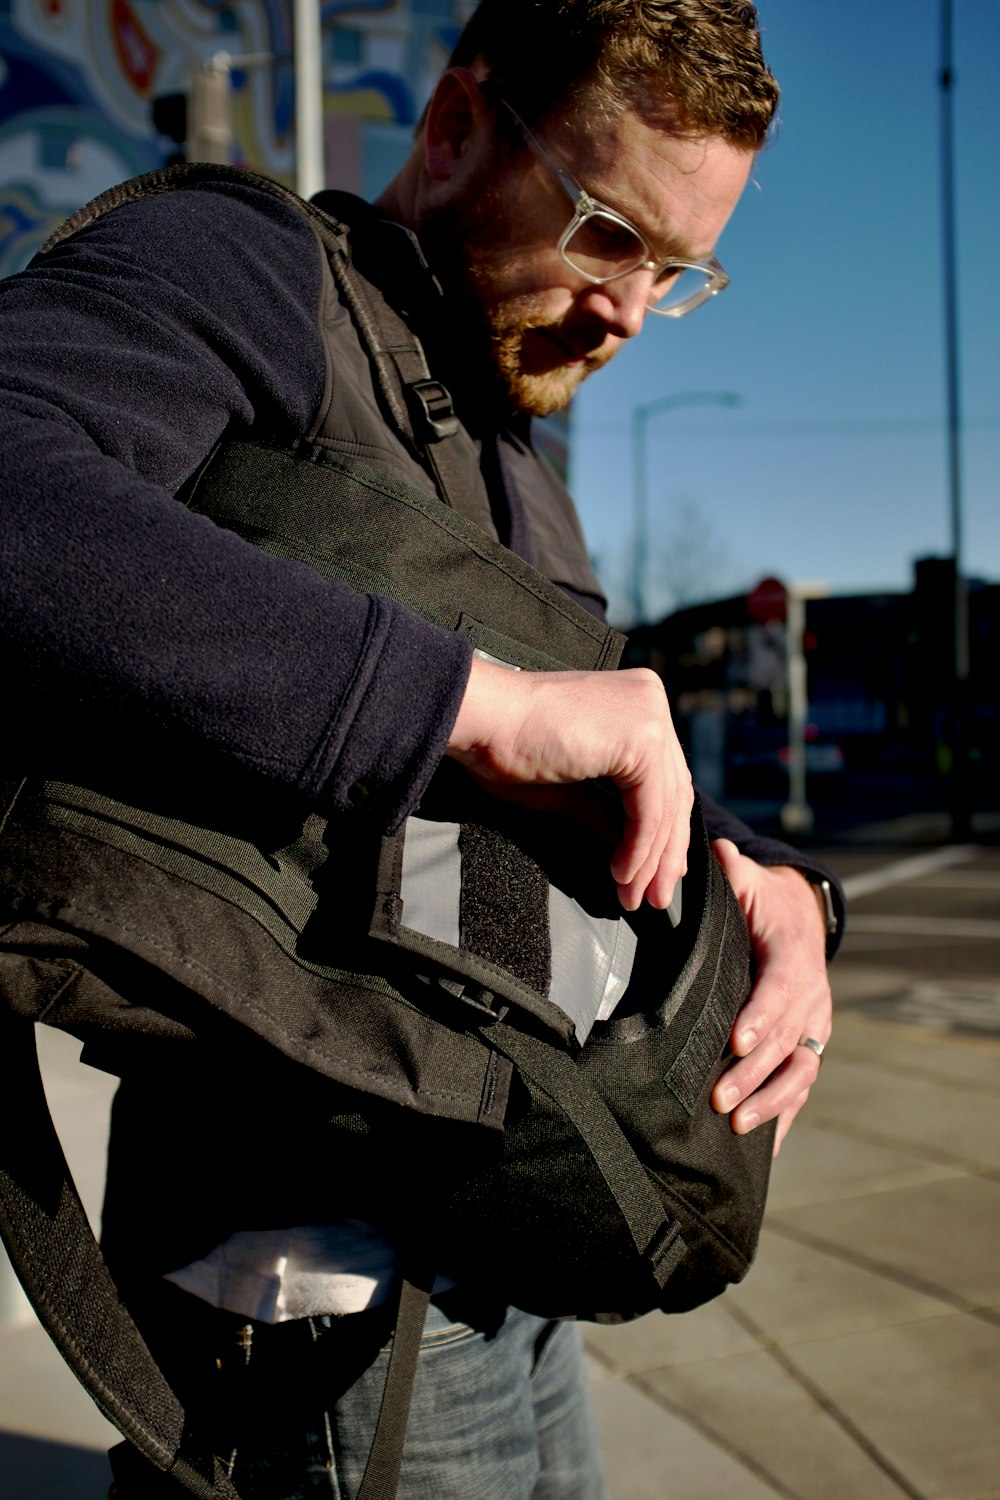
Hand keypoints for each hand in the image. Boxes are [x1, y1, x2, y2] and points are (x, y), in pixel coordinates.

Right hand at [446, 657, 692, 911]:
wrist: (481, 720)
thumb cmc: (510, 747)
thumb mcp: (573, 788)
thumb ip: (609, 812)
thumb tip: (639, 855)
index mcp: (637, 699)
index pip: (665, 776)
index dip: (665, 832)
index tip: (655, 873)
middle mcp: (650, 699)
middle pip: (673, 792)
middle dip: (663, 853)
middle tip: (655, 897)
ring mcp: (650, 715)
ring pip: (665, 806)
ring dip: (650, 861)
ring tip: (633, 897)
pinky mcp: (643, 738)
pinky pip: (650, 809)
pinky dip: (638, 849)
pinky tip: (621, 875)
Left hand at [710, 839, 831, 1154]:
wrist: (800, 919)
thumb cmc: (763, 903)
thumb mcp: (750, 882)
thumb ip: (733, 872)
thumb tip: (719, 853)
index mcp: (793, 957)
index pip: (780, 989)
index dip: (761, 1016)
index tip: (737, 1041)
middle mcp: (811, 997)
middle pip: (786, 1040)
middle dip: (755, 1073)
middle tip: (720, 1099)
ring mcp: (813, 1026)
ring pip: (800, 1070)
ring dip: (771, 1101)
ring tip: (738, 1124)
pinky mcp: (808, 1046)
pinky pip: (802, 1086)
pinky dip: (785, 1116)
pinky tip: (764, 1149)